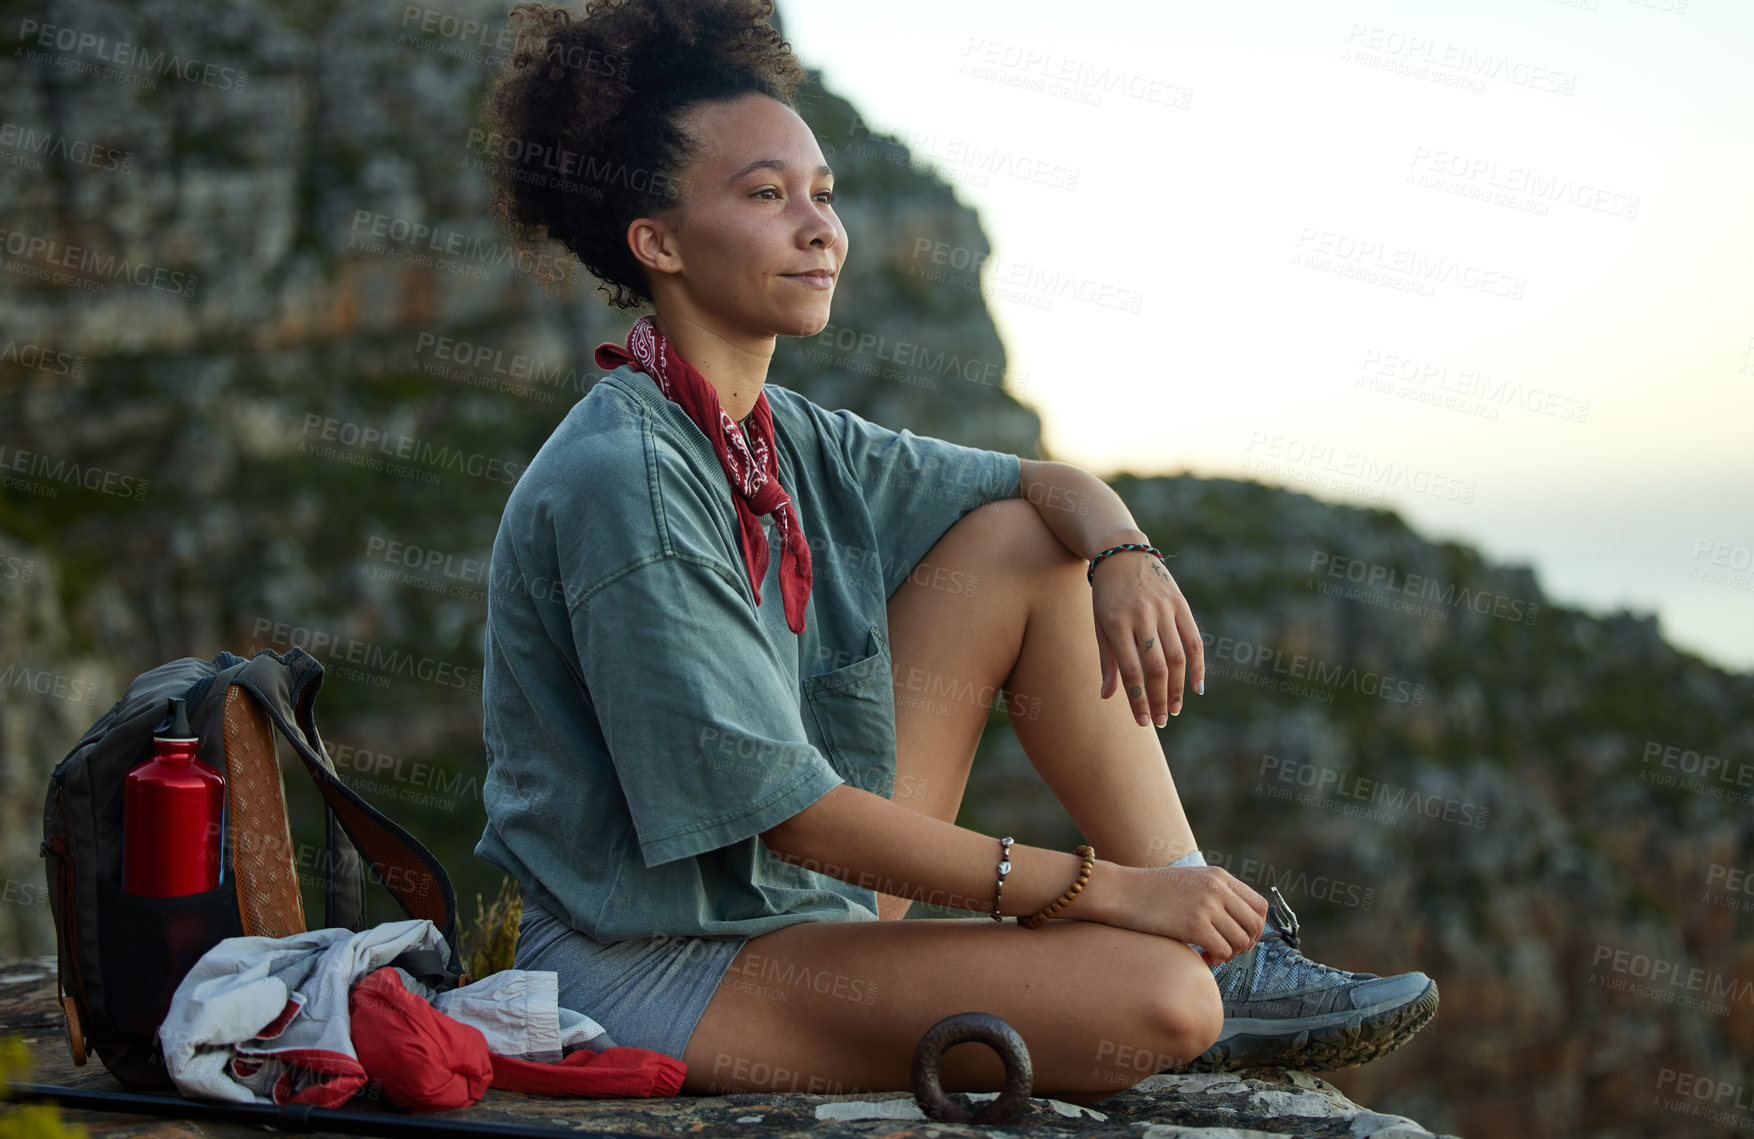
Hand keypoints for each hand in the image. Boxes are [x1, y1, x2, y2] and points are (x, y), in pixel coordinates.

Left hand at [1092, 549, 1203, 726]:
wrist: (1122, 553)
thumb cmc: (1106, 596)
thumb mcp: (1099, 625)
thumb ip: (1107, 661)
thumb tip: (1108, 697)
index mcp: (1116, 623)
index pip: (1131, 671)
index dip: (1138, 700)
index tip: (1142, 721)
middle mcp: (1142, 616)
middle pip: (1156, 667)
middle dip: (1159, 699)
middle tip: (1159, 721)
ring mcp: (1164, 609)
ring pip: (1177, 657)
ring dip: (1178, 688)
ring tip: (1174, 709)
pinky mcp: (1180, 603)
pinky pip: (1194, 640)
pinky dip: (1198, 666)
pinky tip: (1197, 687)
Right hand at [1122, 865, 1267, 964]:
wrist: (1120, 891)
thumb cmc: (1150, 891)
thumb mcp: (1189, 881)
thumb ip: (1215, 893)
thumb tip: (1237, 922)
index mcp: (1219, 876)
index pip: (1260, 905)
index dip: (1255, 927)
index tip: (1239, 938)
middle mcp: (1218, 888)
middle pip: (1255, 925)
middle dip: (1246, 944)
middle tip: (1226, 950)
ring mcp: (1207, 905)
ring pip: (1240, 941)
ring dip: (1229, 954)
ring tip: (1210, 953)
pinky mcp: (1194, 924)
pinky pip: (1223, 950)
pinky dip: (1216, 960)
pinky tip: (1202, 957)